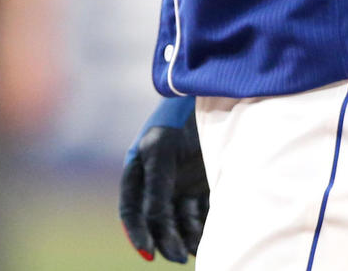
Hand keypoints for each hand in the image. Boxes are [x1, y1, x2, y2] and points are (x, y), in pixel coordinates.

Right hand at [119, 98, 208, 262]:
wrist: (215, 92)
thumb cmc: (180, 116)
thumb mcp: (160, 149)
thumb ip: (156, 189)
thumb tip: (154, 228)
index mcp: (140, 165)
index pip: (132, 208)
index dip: (137, 232)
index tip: (147, 254)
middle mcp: (160, 177)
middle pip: (158, 219)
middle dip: (166, 239)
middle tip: (178, 256)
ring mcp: (185, 180)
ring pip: (182, 220)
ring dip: (187, 237)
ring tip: (197, 247)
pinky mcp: (208, 182)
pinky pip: (204, 212)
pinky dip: (206, 228)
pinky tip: (214, 236)